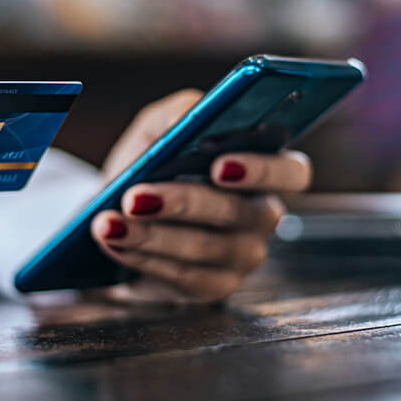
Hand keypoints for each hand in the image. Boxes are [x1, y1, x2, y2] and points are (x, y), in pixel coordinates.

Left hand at [90, 90, 310, 303]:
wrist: (117, 209)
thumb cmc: (150, 163)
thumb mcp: (158, 128)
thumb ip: (178, 113)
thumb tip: (188, 118)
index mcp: (263, 169)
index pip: (292, 172)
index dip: (263, 170)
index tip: (217, 165)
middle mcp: (262, 215)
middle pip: (241, 213)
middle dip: (183, 203)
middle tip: (135, 196)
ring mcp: (243, 255)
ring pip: (206, 248)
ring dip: (151, 235)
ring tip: (108, 222)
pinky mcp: (215, 286)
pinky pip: (185, 277)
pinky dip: (145, 258)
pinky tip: (115, 242)